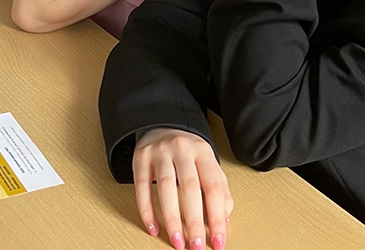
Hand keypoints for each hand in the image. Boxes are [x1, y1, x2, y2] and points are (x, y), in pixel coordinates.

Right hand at [133, 128, 232, 249]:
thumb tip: (223, 219)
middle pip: (189, 187)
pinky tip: (153, 228)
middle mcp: (182, 149)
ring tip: (177, 242)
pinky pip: (142, 187)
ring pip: (165, 187)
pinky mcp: (141, 158)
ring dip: (172, 219)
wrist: (162, 126)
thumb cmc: (188, 153)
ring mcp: (160, 152)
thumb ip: (219, 190)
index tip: (219, 241)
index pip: (213, 186)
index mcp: (203, 151)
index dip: (217, 216)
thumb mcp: (207, 165)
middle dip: (194, 221)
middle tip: (197, 246)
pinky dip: (147, 210)